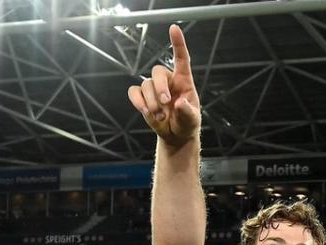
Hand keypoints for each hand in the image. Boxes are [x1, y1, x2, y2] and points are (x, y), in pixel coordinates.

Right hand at [127, 24, 200, 146]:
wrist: (176, 135)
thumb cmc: (187, 123)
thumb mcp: (192, 120)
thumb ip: (187, 111)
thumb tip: (179, 103)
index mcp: (184, 81)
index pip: (181, 59)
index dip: (178, 43)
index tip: (174, 28)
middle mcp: (168, 81)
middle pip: (157, 71)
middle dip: (159, 87)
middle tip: (165, 103)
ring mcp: (153, 88)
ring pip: (145, 84)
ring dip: (151, 102)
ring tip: (160, 116)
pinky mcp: (142, 97)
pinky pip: (134, 92)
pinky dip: (138, 102)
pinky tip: (146, 111)